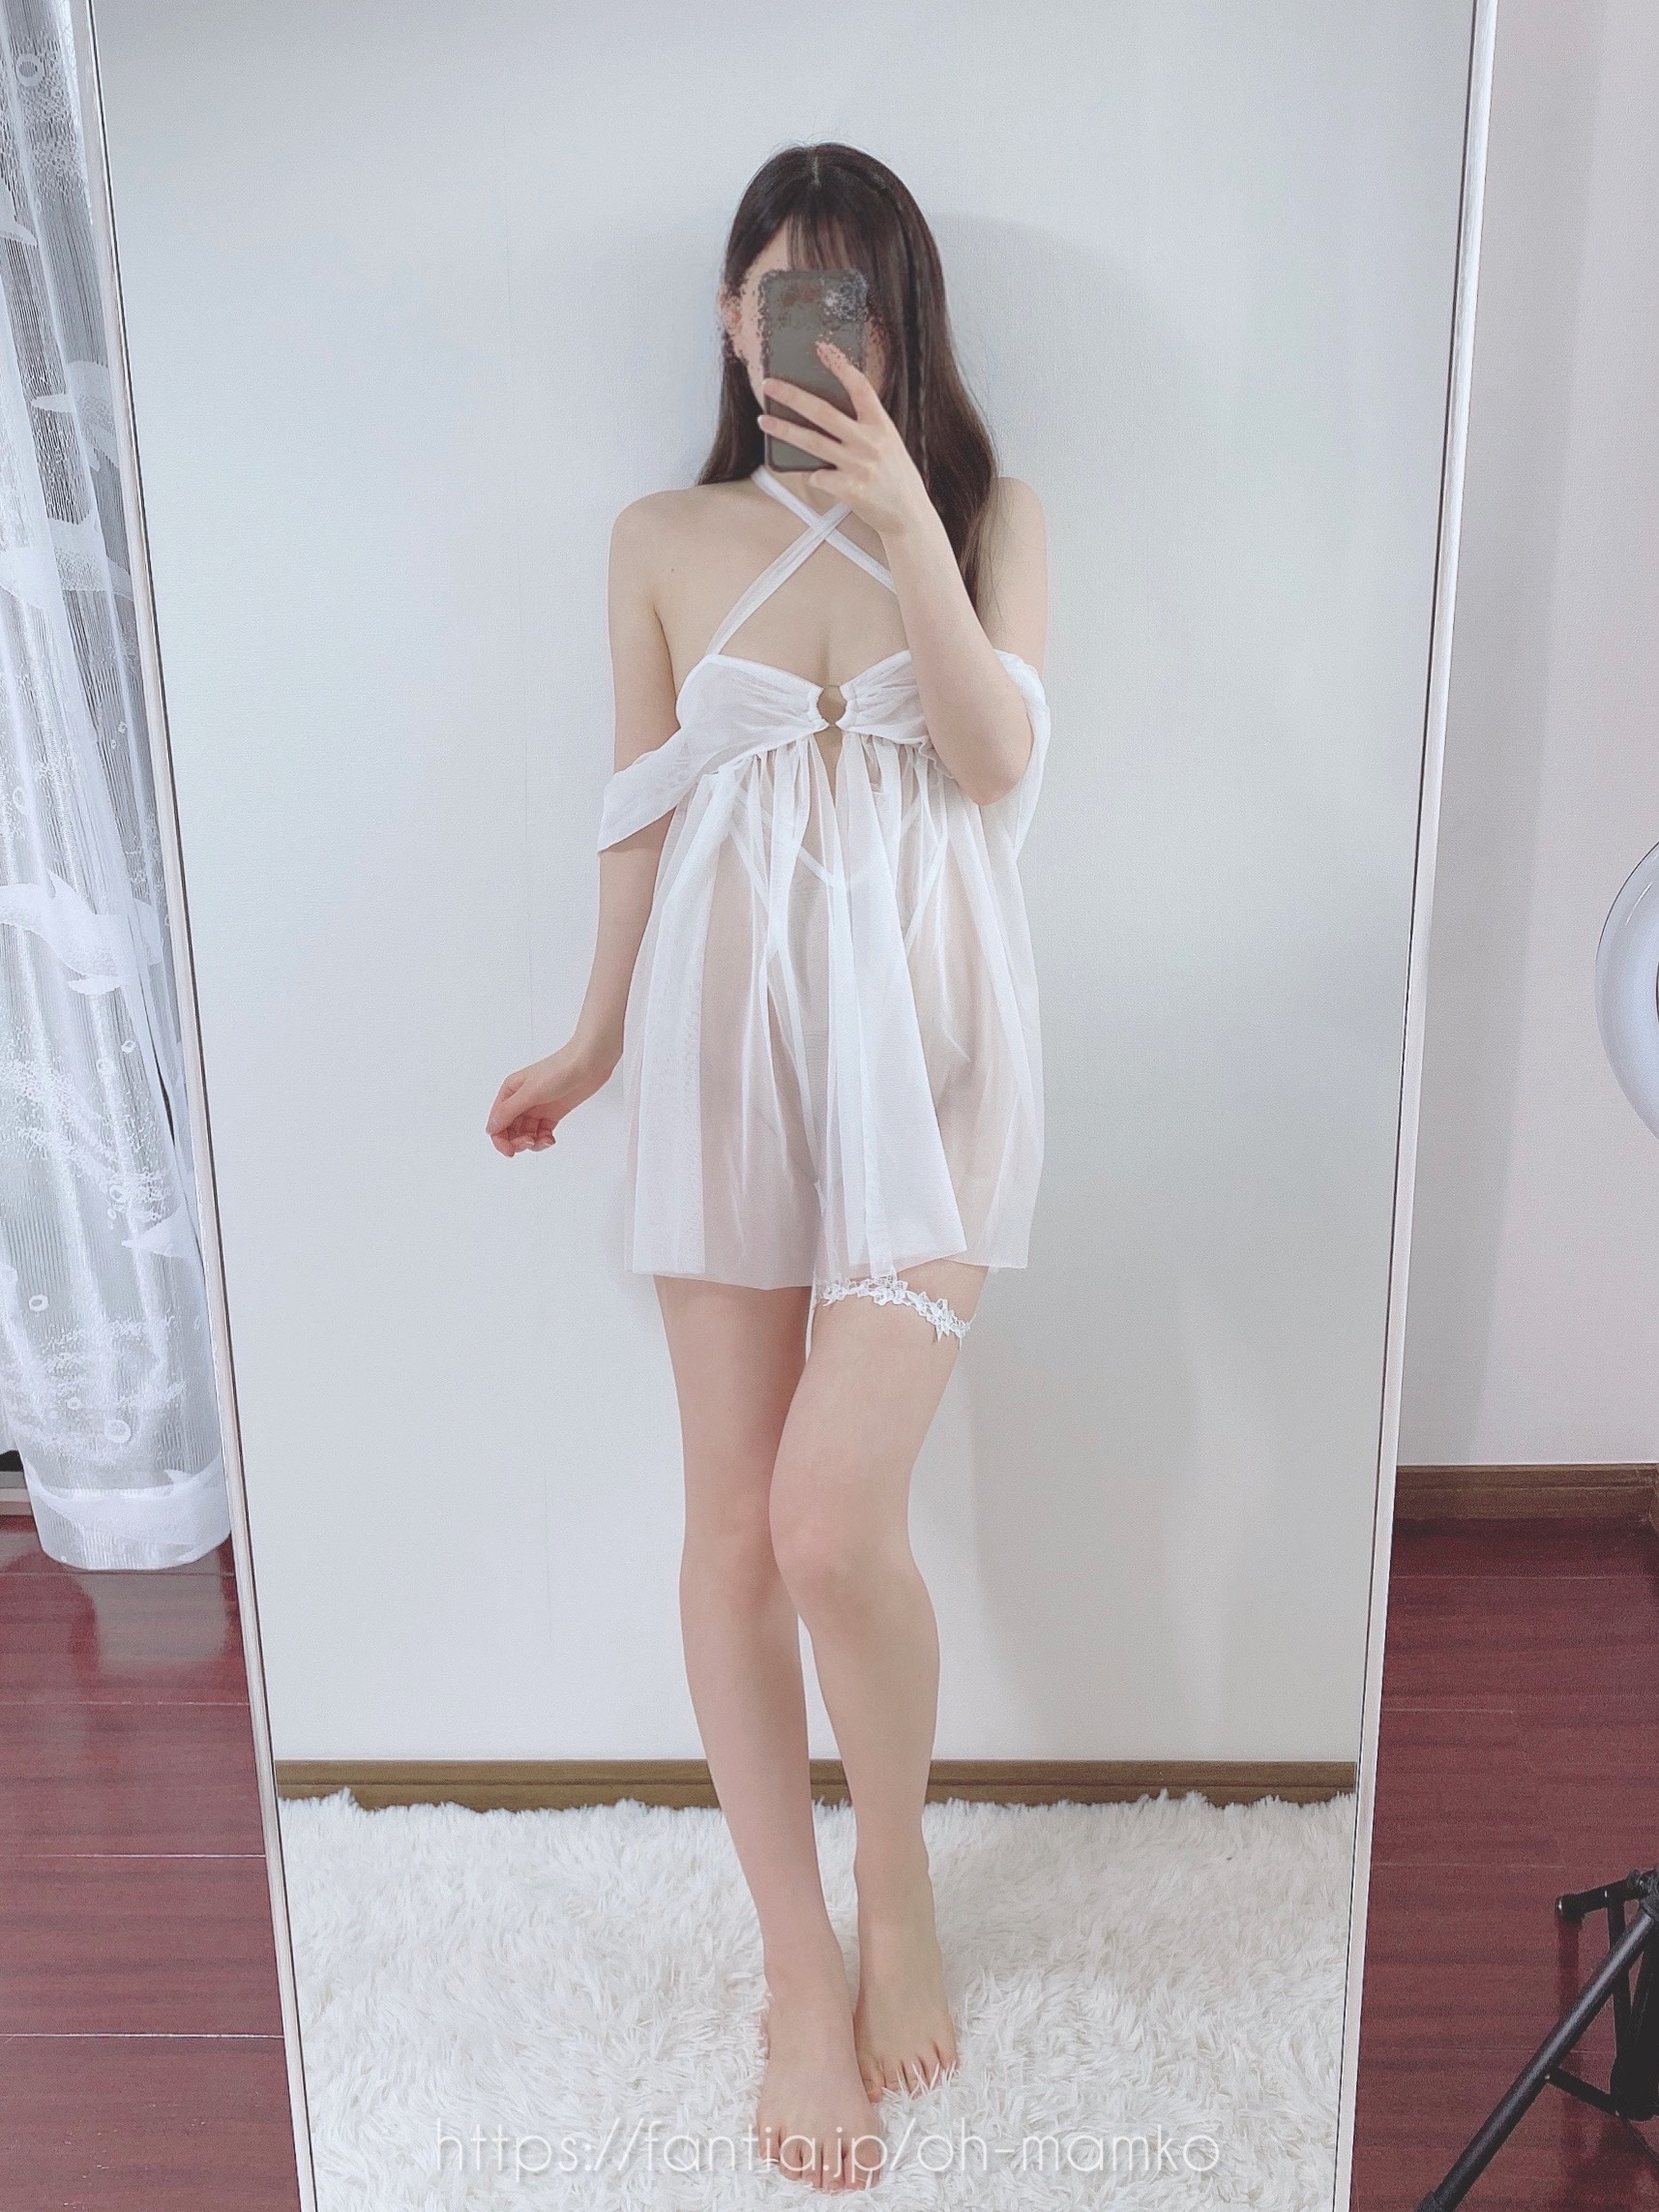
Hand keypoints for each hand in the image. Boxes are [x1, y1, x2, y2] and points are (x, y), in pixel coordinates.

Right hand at [485, 1038, 613, 1157]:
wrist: (589, 1064)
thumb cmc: (559, 1070)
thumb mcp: (530, 1092)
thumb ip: (509, 1111)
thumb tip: (491, 1128)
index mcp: (510, 1092)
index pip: (497, 1122)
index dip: (501, 1139)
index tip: (510, 1151)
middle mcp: (521, 1100)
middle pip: (510, 1131)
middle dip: (518, 1142)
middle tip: (530, 1142)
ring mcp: (537, 1108)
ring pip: (526, 1134)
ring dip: (533, 1142)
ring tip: (544, 1140)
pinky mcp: (552, 1113)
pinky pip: (541, 1133)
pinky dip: (544, 1139)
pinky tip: (550, 1139)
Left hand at [758, 341, 936, 542]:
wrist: (909, 517)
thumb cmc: (896, 479)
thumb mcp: (889, 444)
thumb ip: (864, 428)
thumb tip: (827, 415)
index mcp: (882, 426)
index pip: (860, 387)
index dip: (840, 365)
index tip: (822, 349)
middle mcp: (870, 443)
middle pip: (823, 412)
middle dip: (793, 395)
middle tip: (770, 384)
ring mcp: (858, 466)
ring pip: (812, 442)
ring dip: (784, 430)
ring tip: (764, 420)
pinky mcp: (849, 490)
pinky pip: (817, 477)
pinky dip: (811, 475)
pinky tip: (813, 476)